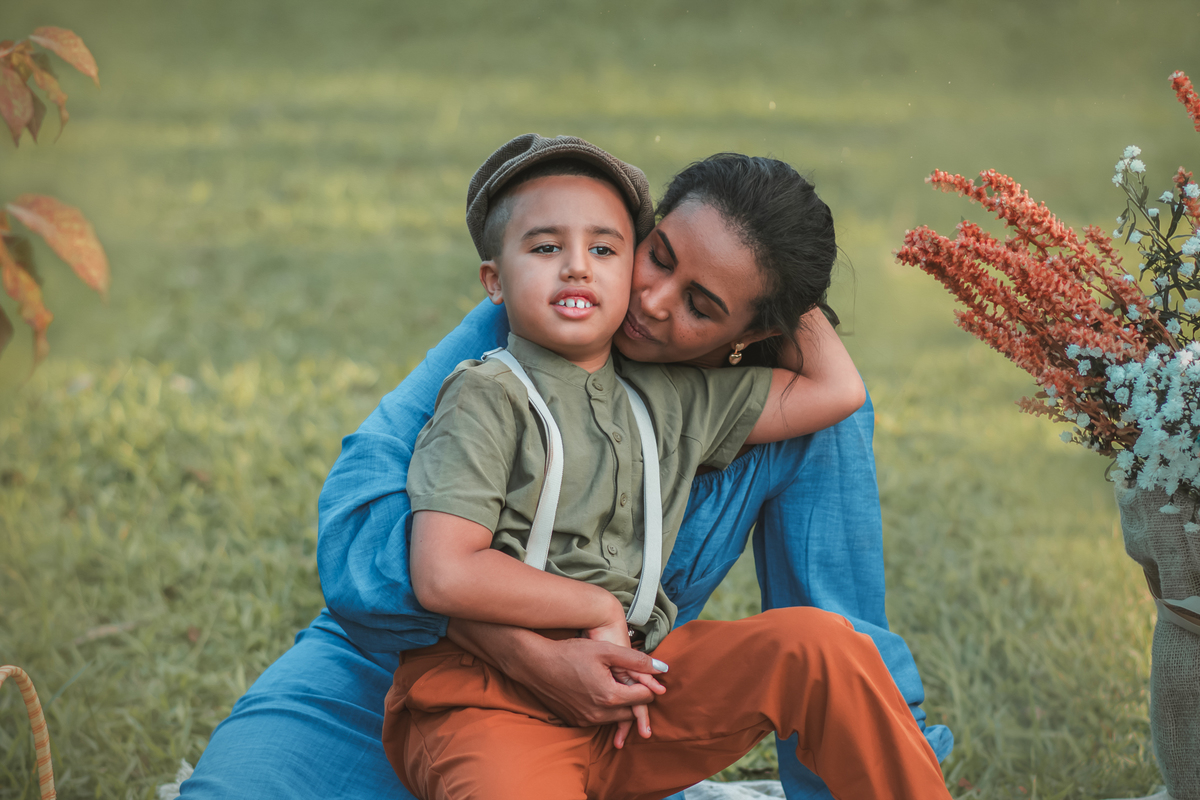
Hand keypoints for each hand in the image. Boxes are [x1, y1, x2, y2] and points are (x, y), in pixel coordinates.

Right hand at [446, 618, 667, 727]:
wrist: (535, 663)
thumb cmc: (570, 652)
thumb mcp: (606, 650)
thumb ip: (637, 660)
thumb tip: (664, 669)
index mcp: (610, 696)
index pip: (645, 697)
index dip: (648, 684)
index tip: (643, 674)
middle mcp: (599, 714)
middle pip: (633, 712)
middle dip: (636, 697)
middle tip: (629, 679)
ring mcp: (586, 721)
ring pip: (617, 719)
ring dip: (621, 705)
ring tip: (615, 684)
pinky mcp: (576, 722)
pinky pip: (600, 720)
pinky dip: (605, 710)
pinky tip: (598, 692)